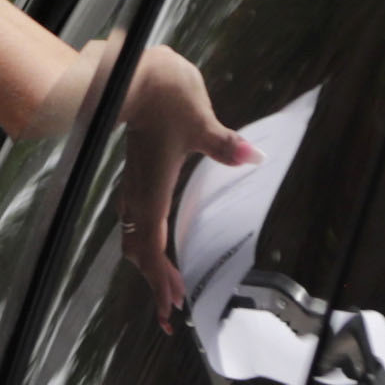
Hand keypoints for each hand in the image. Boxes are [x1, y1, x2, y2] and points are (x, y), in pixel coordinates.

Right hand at [109, 43, 257, 325]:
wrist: (130, 73)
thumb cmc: (165, 97)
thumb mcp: (201, 122)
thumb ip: (225, 145)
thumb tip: (254, 158)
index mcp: (151, 191)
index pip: (152, 248)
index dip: (161, 280)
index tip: (173, 307)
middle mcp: (137, 194)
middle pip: (140, 251)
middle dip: (155, 283)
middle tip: (171, 312)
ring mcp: (134, 187)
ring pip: (136, 238)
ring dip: (150, 266)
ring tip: (166, 287)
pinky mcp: (136, 177)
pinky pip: (138, 222)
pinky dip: (147, 244)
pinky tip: (158, 246)